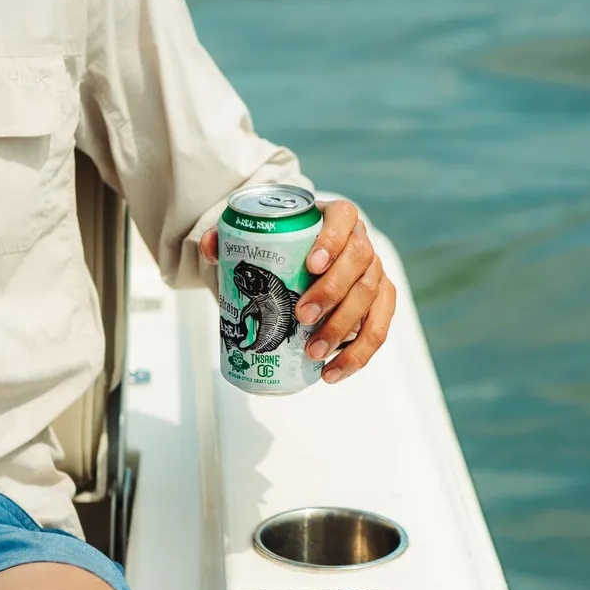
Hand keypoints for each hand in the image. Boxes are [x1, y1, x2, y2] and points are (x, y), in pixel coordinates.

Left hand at [199, 199, 396, 383]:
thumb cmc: (282, 247)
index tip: (310, 266)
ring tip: (314, 353)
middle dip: (332, 293)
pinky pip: (377, 329)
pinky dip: (358, 354)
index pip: (344, 219)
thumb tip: (210, 248)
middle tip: (302, 317)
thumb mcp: (256, 236)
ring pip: (370, 298)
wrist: (301, 262)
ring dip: (343, 329)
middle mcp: (363, 243)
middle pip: (359, 262)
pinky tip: (333, 371)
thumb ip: (228, 236)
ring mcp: (374, 274)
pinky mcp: (378, 304)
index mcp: (339, 218)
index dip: (332, 241)